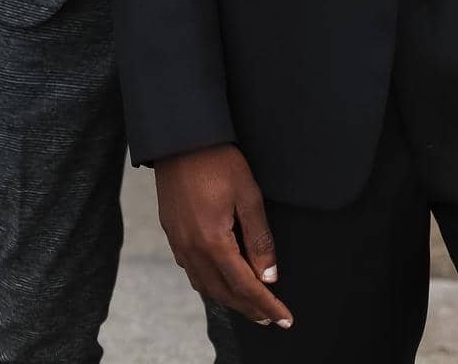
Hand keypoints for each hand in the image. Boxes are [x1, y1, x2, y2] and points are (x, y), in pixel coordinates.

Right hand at [155, 144, 292, 328]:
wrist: (180, 139)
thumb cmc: (217, 161)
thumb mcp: (248, 195)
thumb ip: (259, 238)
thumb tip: (269, 276)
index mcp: (213, 242)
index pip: (245, 286)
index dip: (267, 304)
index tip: (285, 318)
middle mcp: (192, 249)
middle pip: (223, 293)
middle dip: (249, 309)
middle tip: (271, 317)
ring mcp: (178, 243)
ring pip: (205, 286)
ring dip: (229, 300)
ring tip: (250, 305)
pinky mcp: (172, 234)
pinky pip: (192, 272)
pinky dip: (210, 285)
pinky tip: (222, 281)